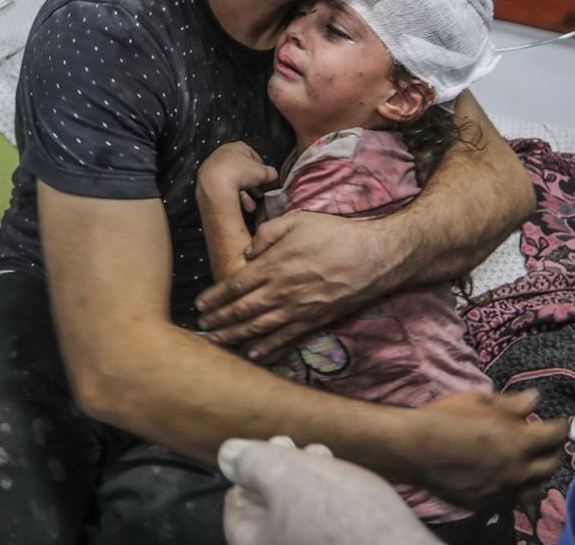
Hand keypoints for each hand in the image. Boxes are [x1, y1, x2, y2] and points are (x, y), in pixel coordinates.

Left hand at [196, 212, 393, 361]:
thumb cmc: (336, 234)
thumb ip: (267, 233)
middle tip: (202, 326)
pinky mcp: (314, 320)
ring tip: (218, 341)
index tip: (200, 304)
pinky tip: (253, 354)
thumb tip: (248, 250)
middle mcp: (282, 291)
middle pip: (241, 311)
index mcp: (274, 264)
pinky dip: (267, 348)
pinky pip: (285, 338)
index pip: (235, 285)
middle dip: (219, 320)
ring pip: (258, 328)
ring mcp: (298, 309)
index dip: (215, 297)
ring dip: (234, 336)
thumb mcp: (297, 220)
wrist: (373, 257)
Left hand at [197, 142, 277, 212]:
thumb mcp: (263, 173)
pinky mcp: (205, 180)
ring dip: (244, 193)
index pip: (255, 158)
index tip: (266, 181)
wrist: (214, 185)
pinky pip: (223, 188)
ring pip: (233, 181)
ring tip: (250, 204)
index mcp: (238, 146)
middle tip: (258, 193)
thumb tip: (273, 177)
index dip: (262, 171)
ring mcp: (213, 166)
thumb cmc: (240, 173)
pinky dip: (232, 195)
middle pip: (243, 171)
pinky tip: (239, 203)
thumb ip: (271, 174)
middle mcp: (223, 153)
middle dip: (252, 184)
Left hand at [220, 437, 435, 544]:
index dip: (252, 468)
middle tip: (300, 447)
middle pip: (268, 508)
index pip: (235, 504)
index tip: (275, 448)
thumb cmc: (343, 519)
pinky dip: (331, 503)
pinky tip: (346, 485)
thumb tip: (227, 455)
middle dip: (284, 470)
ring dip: (310, 481)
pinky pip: (326, 527)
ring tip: (325, 459)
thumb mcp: (285, 475)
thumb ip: (249, 461)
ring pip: (300, 514)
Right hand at [410, 389, 567, 510]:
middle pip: (550, 466)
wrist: (414, 449)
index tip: (558, 422)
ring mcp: (501, 492)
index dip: (560, 426)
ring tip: (529, 465)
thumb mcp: (479, 401)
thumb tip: (535, 399)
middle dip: (551, 451)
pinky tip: (506, 480)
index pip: (555, 435)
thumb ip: (511, 403)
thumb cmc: (445, 417)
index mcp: (518, 442)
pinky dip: (514, 490)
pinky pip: (510, 501)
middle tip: (543, 442)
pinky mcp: (485, 505)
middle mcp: (516, 471)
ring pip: (535, 490)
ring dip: (537, 475)